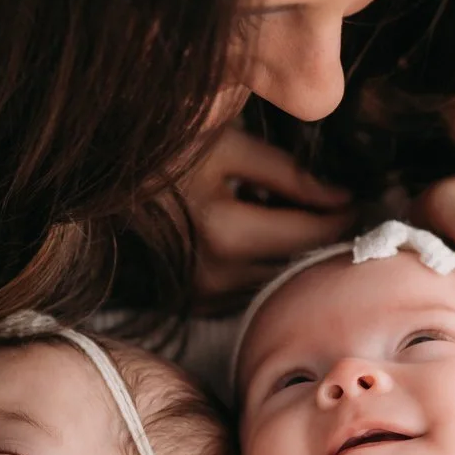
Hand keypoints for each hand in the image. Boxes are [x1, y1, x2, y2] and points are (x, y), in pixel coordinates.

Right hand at [180, 127, 355, 302]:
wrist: (98, 184)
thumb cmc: (164, 156)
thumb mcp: (227, 148)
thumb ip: (287, 173)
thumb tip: (341, 198)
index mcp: (224, 233)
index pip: (310, 234)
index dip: (342, 216)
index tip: (356, 199)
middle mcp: (216, 277)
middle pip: (298, 262)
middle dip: (320, 235)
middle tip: (331, 206)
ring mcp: (204, 298)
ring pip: (276, 280)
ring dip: (291, 253)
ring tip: (285, 217)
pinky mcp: (195, 305)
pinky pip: (249, 290)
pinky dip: (262, 266)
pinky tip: (253, 237)